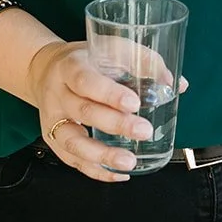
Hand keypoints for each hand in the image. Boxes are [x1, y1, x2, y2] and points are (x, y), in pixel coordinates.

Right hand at [25, 41, 185, 182]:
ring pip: (72, 142)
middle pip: (83, 112)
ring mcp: (52, 119)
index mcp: (70, 66)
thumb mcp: (111, 48)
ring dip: (102, 155)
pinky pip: (71, 160)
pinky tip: (117, 174)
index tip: (135, 103)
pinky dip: (95, 170)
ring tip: (129, 162)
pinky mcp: (52, 139)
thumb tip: (176, 83)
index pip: (86, 81)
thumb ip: (144, 61)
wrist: (45, 69)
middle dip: (115, 124)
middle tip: (144, 131)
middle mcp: (57, 94)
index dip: (109, 94)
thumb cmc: (87, 59)